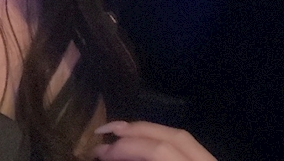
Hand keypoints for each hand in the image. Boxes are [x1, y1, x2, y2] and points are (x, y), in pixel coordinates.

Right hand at [92, 121, 216, 160]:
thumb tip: (107, 154)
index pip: (158, 150)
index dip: (125, 147)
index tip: (99, 153)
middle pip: (173, 135)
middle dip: (135, 129)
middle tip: (104, 131)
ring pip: (180, 136)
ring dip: (147, 131)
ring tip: (119, 132)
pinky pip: (184, 146)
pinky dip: (160, 140)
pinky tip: (142, 143)